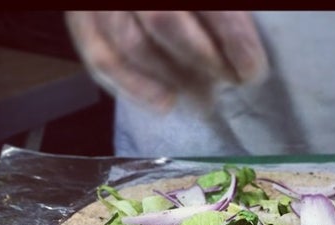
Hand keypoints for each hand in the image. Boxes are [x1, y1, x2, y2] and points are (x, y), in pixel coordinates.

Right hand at [65, 11, 268, 111]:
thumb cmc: (189, 1)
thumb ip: (225, 10)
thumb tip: (244, 50)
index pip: (205, 0)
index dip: (232, 36)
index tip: (253, 70)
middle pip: (164, 20)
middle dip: (202, 60)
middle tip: (229, 86)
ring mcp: (101, 1)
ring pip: (129, 43)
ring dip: (171, 79)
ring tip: (203, 101)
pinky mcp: (81, 19)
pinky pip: (99, 57)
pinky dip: (132, 87)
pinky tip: (165, 104)